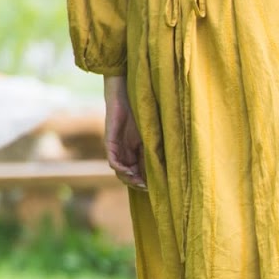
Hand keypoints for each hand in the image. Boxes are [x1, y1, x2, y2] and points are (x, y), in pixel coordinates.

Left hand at [102, 75, 145, 190]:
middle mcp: (126, 150)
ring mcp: (117, 146)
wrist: (126, 90)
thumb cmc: (142, 106)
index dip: (145, 181)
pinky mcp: (110, 141)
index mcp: (136, 149)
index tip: (154, 188)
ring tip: (139, 182)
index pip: (139, 171)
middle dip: (137, 183)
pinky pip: (112, 159)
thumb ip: (156, 147)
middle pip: (128, 174)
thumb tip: (168, 164)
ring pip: (119, 170)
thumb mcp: (153, 132)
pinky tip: (129, 171)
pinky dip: (120, 168)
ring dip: (128, 178)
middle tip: (147, 188)